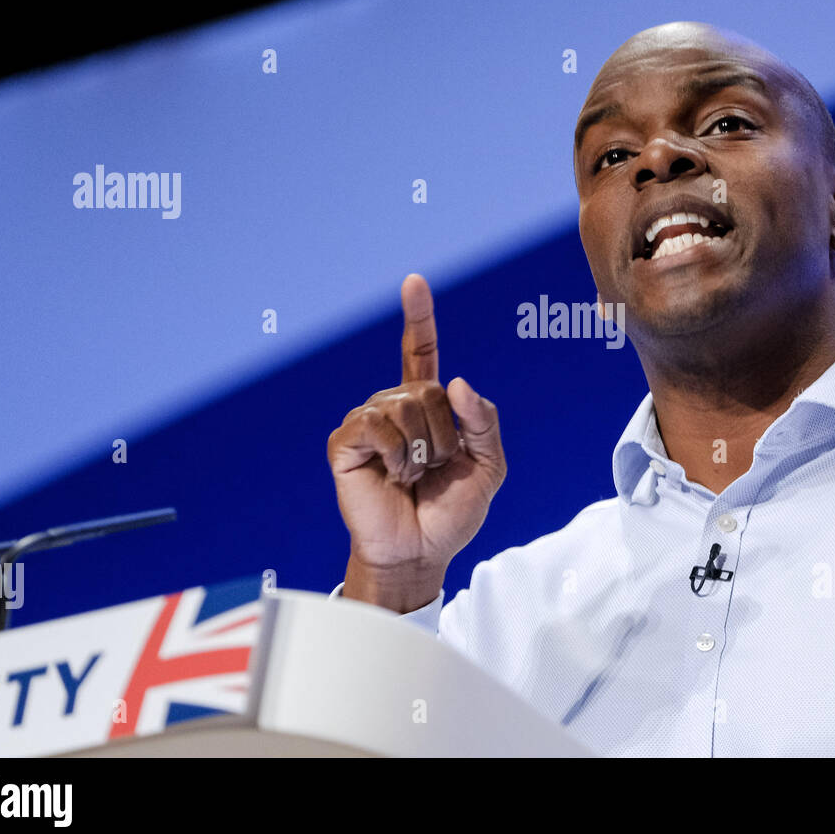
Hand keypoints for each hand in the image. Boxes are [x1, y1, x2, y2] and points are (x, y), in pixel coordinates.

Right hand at [326, 274, 505, 606]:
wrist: (421, 551)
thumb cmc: (450, 511)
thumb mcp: (488, 466)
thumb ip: (484, 421)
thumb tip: (456, 382)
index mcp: (426, 407)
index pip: (421, 352)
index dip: (419, 317)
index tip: (414, 282)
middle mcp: (393, 406)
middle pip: (428, 389)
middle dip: (445, 436)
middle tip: (434, 468)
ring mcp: (367, 422)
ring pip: (405, 405)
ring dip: (422, 449)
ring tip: (412, 475)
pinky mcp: (346, 443)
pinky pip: (376, 424)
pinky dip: (396, 453)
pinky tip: (393, 474)